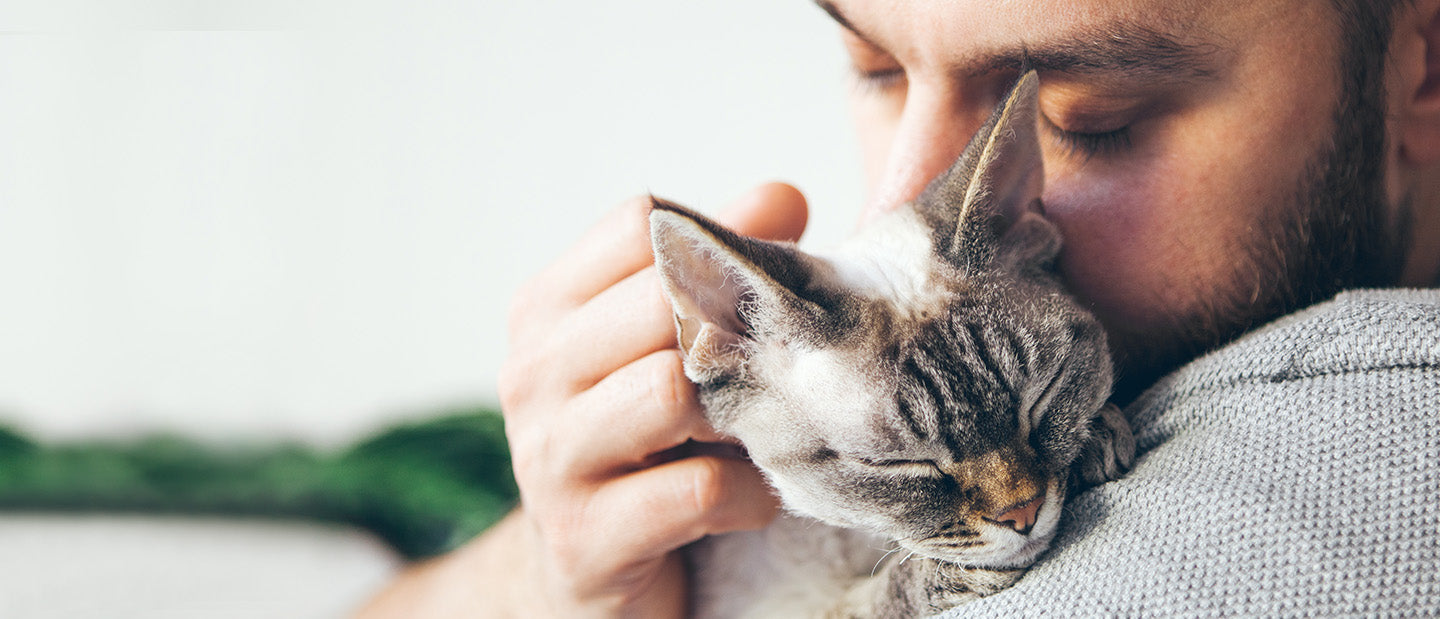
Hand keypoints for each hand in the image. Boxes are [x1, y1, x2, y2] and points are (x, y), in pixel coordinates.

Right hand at [358, 184, 807, 617]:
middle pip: (660, 299)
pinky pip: (695, 491)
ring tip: (760, 432)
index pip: (638, 223)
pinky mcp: (584, 540)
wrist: (586, 577)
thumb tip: (783, 195)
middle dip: (737, 329)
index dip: (716, 241)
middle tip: (779, 364)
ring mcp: (548, 459)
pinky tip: (754, 497)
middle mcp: (531, 374)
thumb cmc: (643, 446)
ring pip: (671, 390)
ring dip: (743, 413)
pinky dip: (749, 493)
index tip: (757, 286)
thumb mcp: (670, 348)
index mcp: (545, 311)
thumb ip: (717, 270)